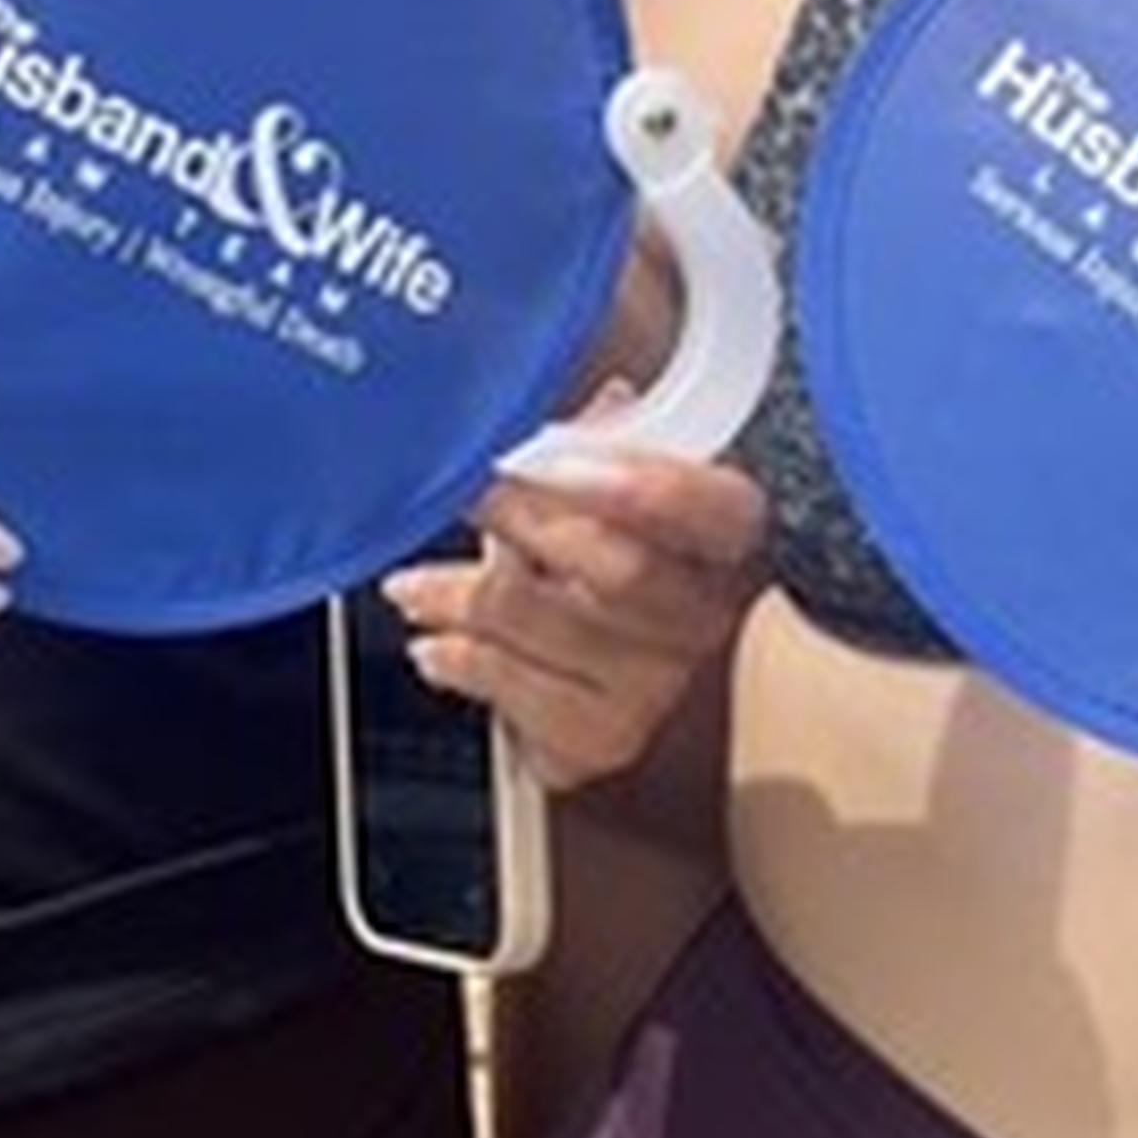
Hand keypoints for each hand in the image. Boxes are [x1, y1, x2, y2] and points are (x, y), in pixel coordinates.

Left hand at [378, 433, 767, 794]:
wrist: (625, 687)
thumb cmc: (620, 566)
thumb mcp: (622, 496)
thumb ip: (612, 446)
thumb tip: (604, 399)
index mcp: (726, 539)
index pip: (707, 508)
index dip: (642, 486)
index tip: (561, 457)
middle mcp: (704, 619)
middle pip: (620, 570)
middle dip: (526, 520)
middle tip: (462, 492)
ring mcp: (657, 686)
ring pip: (550, 628)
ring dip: (462, 597)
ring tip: (411, 582)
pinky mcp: (604, 738)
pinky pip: (521, 697)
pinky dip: (466, 665)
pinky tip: (435, 645)